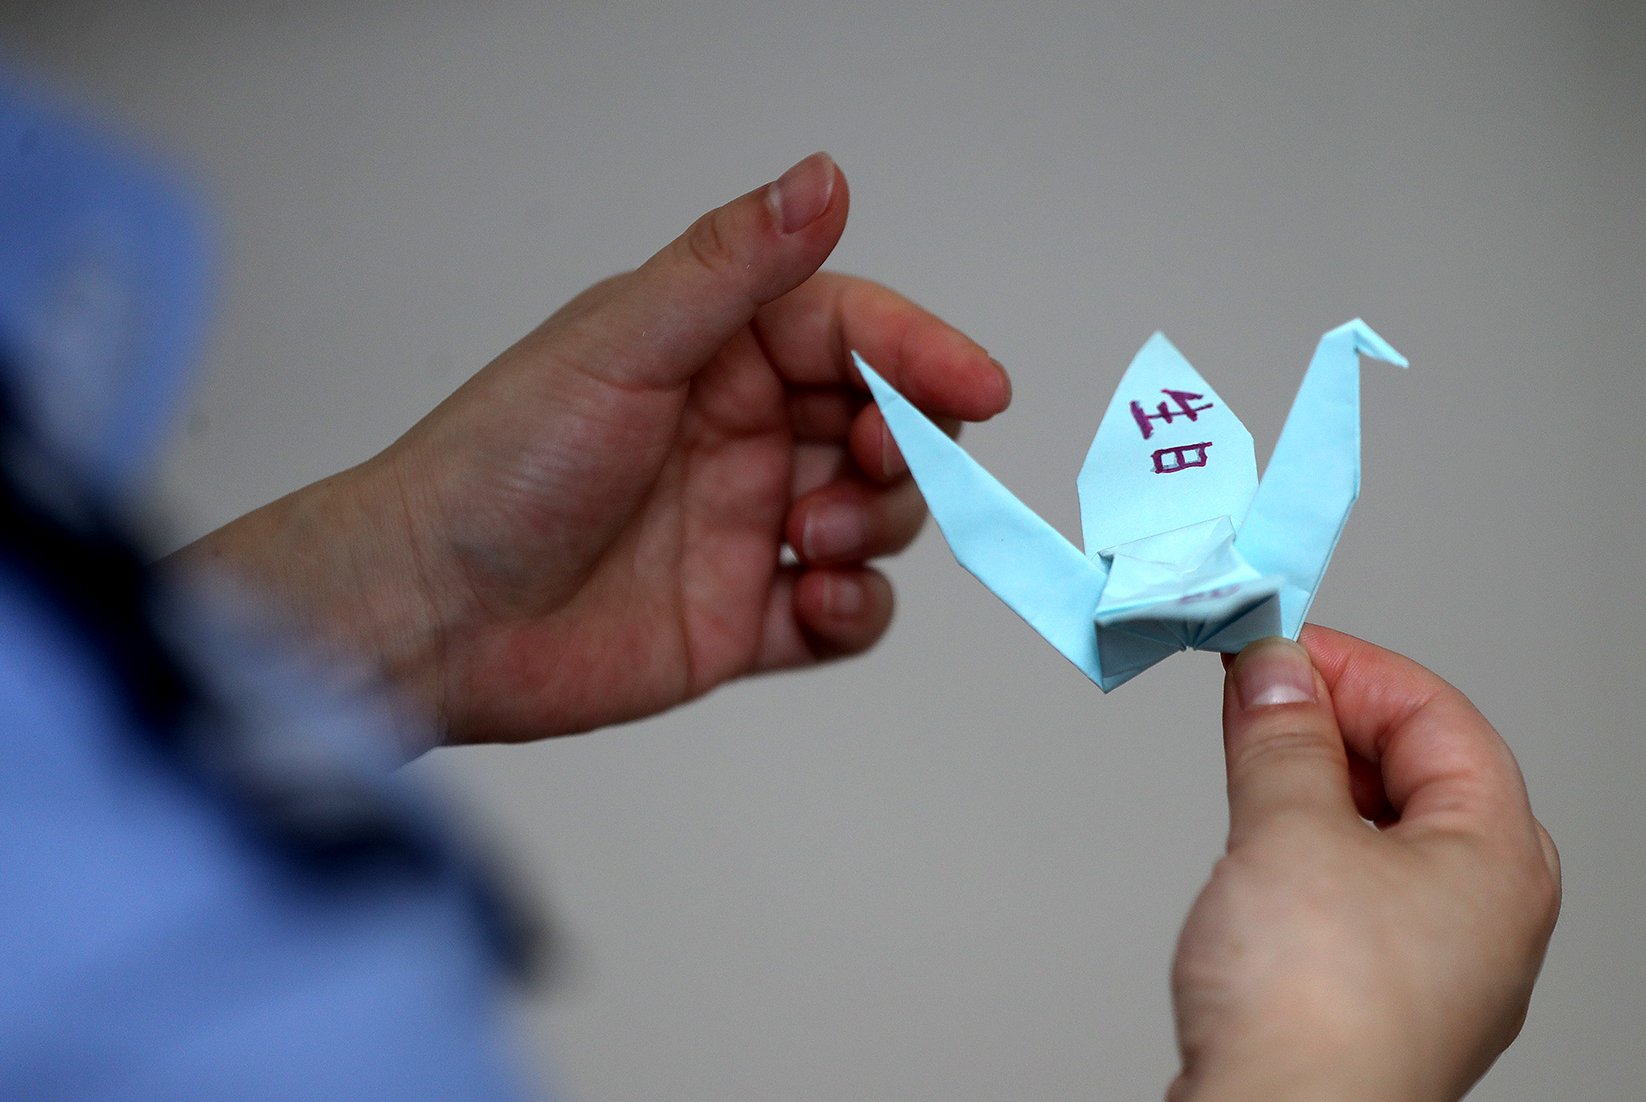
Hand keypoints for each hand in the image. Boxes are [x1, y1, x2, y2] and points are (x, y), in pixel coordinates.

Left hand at [172, 153, 1009, 744]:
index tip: (978, 386)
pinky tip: (817, 601)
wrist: (426, 613)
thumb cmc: (496, 468)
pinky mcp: (742, 618)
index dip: (922, 353)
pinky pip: (843, 613)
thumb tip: (823, 178)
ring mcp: (745, 528)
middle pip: (884, 426)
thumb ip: (732, 269)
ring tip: (812, 540)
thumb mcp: (621, 345)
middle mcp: (740, 436)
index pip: (851, 333)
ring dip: (878, 526)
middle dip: (907, 446)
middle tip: (874, 464)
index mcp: (715, 355)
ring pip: (877, 517)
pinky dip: (857, 609)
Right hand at [1168, 627, 1559, 1101]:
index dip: (1353, 667)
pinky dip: (1305, 841)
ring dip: (1312, 779)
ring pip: (1382, 829)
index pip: (1439, 715)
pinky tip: (1255, 840)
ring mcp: (1436, 958)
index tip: (1276, 647)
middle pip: (1418, 770)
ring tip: (1244, 755)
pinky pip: (1354, 884)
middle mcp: (1485, 909)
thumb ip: (1281, 737)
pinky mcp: (1378, 993)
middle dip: (1331, 721)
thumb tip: (1273, 672)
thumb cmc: (1316, 1013)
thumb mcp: (1289, 832)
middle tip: (1253, 693)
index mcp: (1499, 857)